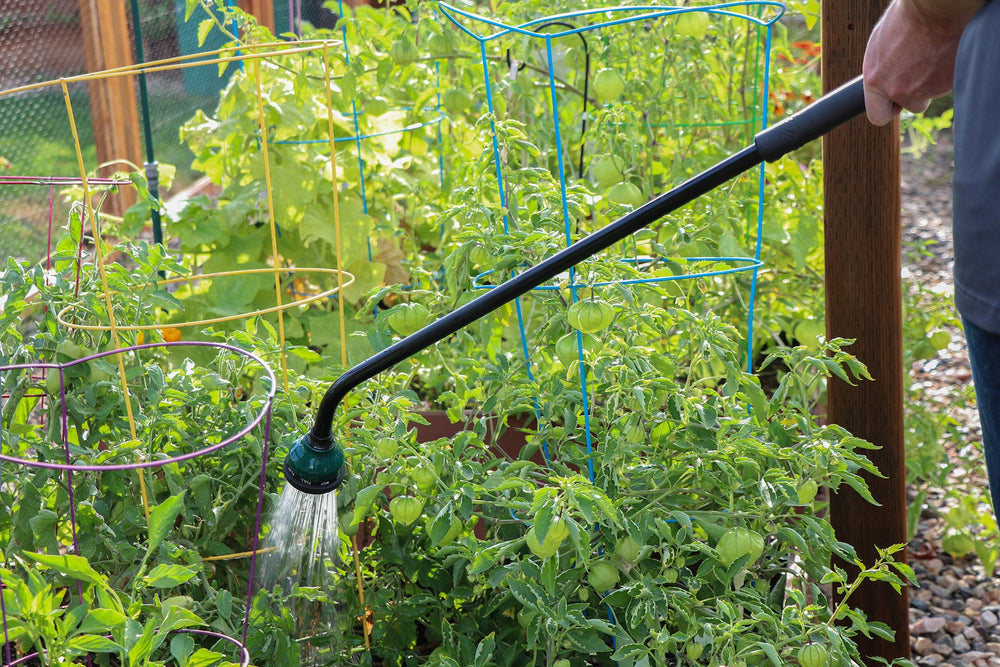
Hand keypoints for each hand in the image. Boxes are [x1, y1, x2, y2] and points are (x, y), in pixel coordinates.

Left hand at [863, 0, 976, 124]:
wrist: (936, 7)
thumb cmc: (909, 17)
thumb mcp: (882, 43)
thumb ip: (882, 67)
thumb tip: (885, 75)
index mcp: (874, 79)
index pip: (877, 115)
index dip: (889, 109)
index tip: (895, 101)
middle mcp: (894, 88)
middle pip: (910, 106)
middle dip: (916, 95)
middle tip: (922, 72)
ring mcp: (920, 88)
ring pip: (930, 94)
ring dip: (934, 81)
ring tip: (933, 54)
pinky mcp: (944, 84)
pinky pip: (948, 84)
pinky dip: (948, 73)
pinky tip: (945, 52)